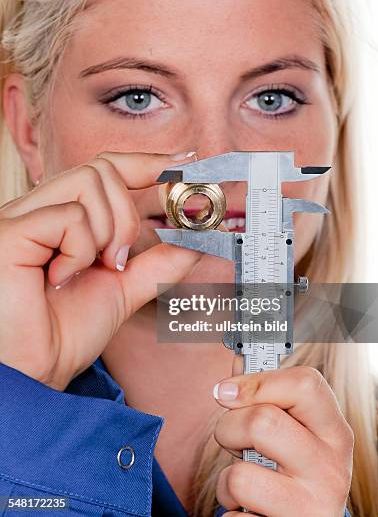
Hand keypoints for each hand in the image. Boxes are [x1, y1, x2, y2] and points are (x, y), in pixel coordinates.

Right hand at [0, 151, 200, 390]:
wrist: (32, 375)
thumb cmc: (64, 332)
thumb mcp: (125, 287)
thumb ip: (161, 259)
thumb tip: (201, 235)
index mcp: (62, 217)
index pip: (106, 168)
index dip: (147, 162)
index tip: (186, 163)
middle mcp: (39, 209)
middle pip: (102, 169)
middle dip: (129, 214)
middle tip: (122, 259)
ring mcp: (22, 217)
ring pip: (89, 182)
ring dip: (109, 233)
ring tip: (93, 270)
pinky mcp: (10, 231)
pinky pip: (70, 217)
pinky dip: (82, 250)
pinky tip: (61, 278)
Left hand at [213, 362, 353, 516]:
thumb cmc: (295, 471)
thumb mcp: (293, 432)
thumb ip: (266, 395)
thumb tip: (237, 361)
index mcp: (334, 432)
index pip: (305, 383)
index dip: (257, 381)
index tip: (230, 391)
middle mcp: (331, 469)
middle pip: (262, 421)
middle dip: (228, 428)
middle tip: (234, 441)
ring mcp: (311, 506)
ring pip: (239, 475)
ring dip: (226, 480)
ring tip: (245, 484)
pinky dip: (229, 511)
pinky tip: (250, 511)